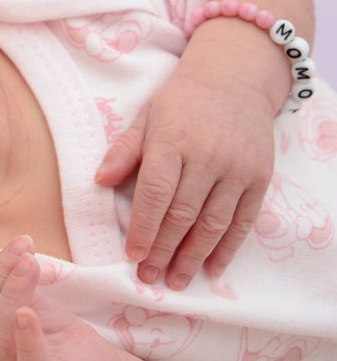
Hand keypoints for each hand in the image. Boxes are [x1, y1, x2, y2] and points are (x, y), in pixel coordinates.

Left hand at [95, 69, 274, 288]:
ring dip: (193, 257)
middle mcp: (208, 158)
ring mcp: (237, 170)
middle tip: (149, 277)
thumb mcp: (147, 118)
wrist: (235, 80)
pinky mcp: (260, 179)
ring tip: (175, 281)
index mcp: (173, 142)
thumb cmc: (181, 104)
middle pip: (183, 214)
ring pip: (214, 223)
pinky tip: (212, 270)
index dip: (144, 227)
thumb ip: (125, 151)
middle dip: (164, 249)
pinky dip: (227, 249)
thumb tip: (100, 181)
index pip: (155, 193)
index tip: (133, 255)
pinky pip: (243, 221)